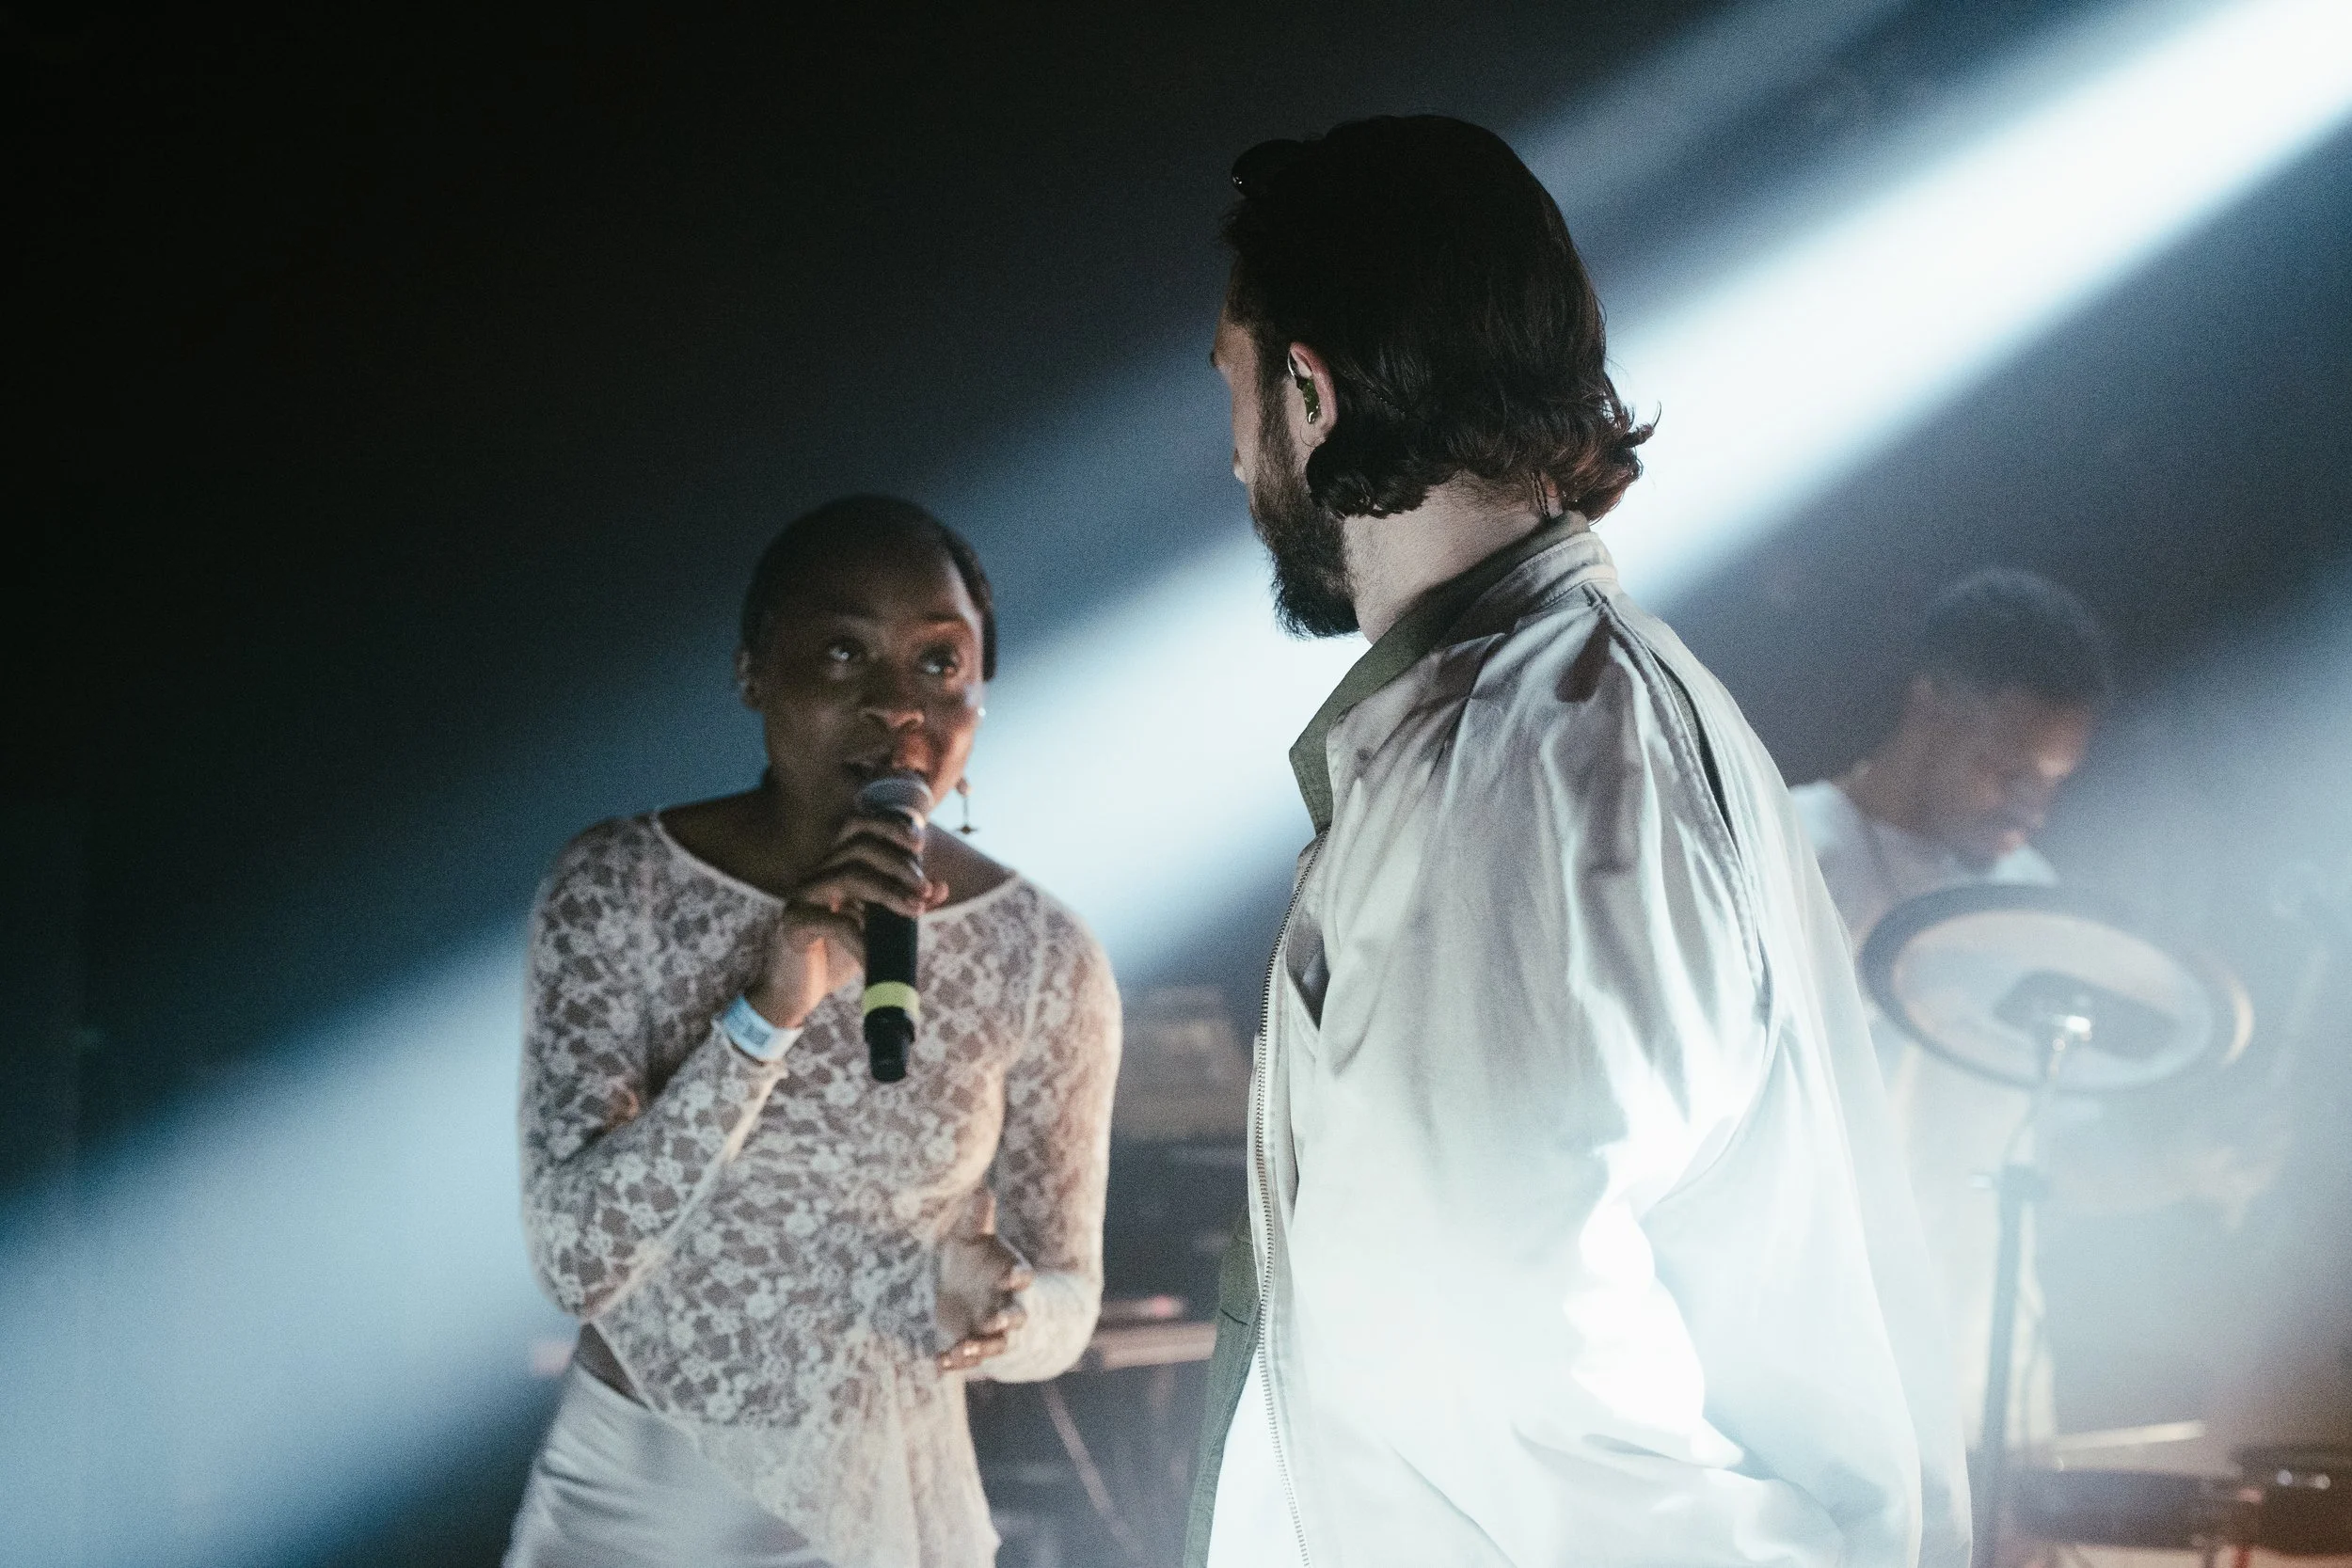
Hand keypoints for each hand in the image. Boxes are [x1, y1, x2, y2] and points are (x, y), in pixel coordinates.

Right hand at [745, 810, 946, 1028]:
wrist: (798, 992)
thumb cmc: (839, 954)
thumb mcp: (880, 928)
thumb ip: (906, 905)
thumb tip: (941, 887)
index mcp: (835, 867)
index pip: (858, 827)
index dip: (888, 826)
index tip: (919, 843)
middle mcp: (816, 874)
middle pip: (859, 848)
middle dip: (899, 864)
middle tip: (924, 890)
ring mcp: (801, 895)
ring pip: (850, 876)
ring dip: (890, 893)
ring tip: (915, 912)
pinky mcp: (793, 923)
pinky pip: (835, 922)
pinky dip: (863, 938)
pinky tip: (876, 957)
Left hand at [936, 1188, 1031, 1374]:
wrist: (963, 1290)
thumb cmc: (970, 1258)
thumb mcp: (970, 1238)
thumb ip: (977, 1220)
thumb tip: (983, 1189)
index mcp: (1010, 1275)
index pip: (1022, 1276)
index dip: (1018, 1277)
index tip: (1009, 1278)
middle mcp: (1006, 1304)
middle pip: (1017, 1316)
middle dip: (1007, 1319)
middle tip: (995, 1319)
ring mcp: (990, 1329)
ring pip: (996, 1343)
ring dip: (982, 1347)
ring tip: (964, 1347)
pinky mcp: (971, 1346)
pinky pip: (969, 1360)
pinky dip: (957, 1362)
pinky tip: (939, 1361)